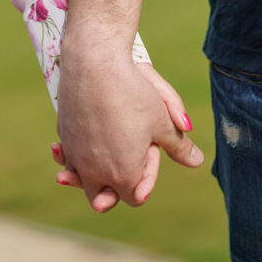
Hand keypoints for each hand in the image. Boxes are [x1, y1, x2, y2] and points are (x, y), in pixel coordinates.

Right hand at [53, 57, 203, 212]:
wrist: (94, 64)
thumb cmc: (133, 93)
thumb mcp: (162, 121)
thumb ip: (178, 146)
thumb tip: (197, 161)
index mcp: (124, 175)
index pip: (136, 197)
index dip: (146, 181)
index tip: (149, 157)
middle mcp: (96, 172)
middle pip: (103, 198)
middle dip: (112, 191)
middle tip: (117, 182)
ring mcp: (76, 156)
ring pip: (80, 180)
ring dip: (85, 177)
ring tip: (92, 166)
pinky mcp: (64, 137)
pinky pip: (67, 157)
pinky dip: (70, 156)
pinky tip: (72, 147)